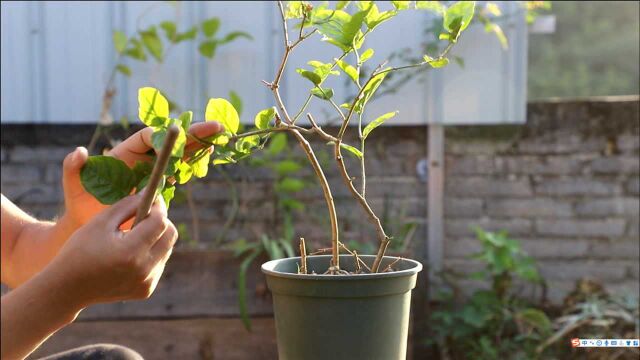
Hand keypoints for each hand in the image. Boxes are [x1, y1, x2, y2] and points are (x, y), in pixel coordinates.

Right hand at [47, 193, 176, 305]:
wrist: (67, 289)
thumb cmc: (80, 249)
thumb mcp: (100, 222)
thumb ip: (128, 205)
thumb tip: (150, 193)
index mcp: (130, 251)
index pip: (160, 222)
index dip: (158, 207)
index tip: (152, 198)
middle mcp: (143, 269)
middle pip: (170, 235)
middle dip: (161, 221)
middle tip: (146, 214)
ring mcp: (146, 282)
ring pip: (167, 249)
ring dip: (156, 237)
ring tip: (133, 235)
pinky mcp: (146, 290)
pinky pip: (158, 264)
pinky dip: (150, 254)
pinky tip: (130, 254)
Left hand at [61, 122, 222, 227]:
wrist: (94, 226)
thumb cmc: (82, 206)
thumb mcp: (74, 187)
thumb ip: (72, 169)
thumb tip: (79, 153)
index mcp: (125, 154)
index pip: (147, 138)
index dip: (163, 136)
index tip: (179, 137)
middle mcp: (142, 159)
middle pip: (170, 142)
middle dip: (192, 134)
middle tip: (216, 127)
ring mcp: (153, 171)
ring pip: (179, 154)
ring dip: (198, 146)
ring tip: (217, 139)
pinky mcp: (161, 184)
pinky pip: (180, 170)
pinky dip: (194, 164)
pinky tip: (207, 159)